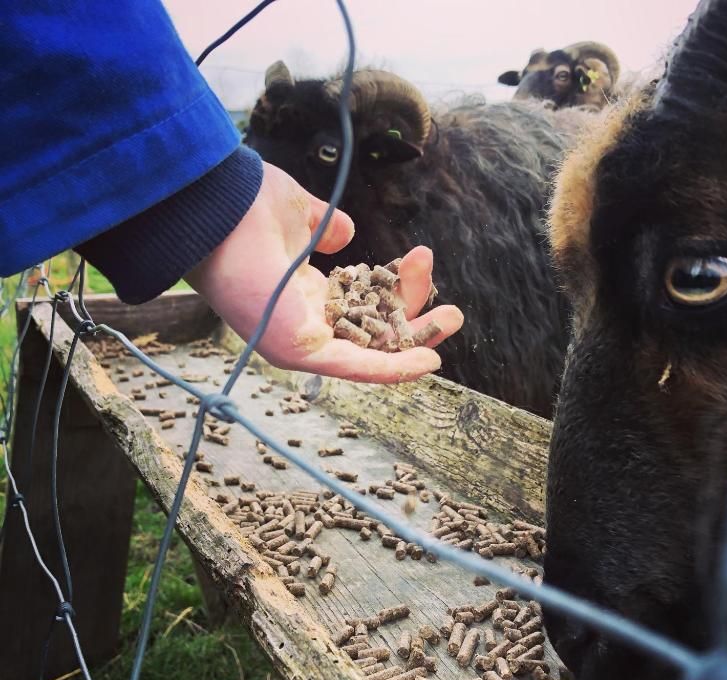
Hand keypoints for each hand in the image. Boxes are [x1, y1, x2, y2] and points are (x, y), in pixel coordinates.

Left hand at [186, 163, 462, 382]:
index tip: (420, 258)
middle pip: (372, 330)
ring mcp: (301, 340)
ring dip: (414, 341)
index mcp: (303, 293)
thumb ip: (327, 226)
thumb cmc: (247, 206)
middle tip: (453, 309)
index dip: (395, 288)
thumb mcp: (302, 213)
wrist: (215, 207)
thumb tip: (346, 233)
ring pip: (370, 351)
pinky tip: (428, 362)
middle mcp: (304, 321)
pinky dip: (393, 367)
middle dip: (413, 317)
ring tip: (454, 321)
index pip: (361, 303)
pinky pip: (355, 366)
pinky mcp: (301, 351)